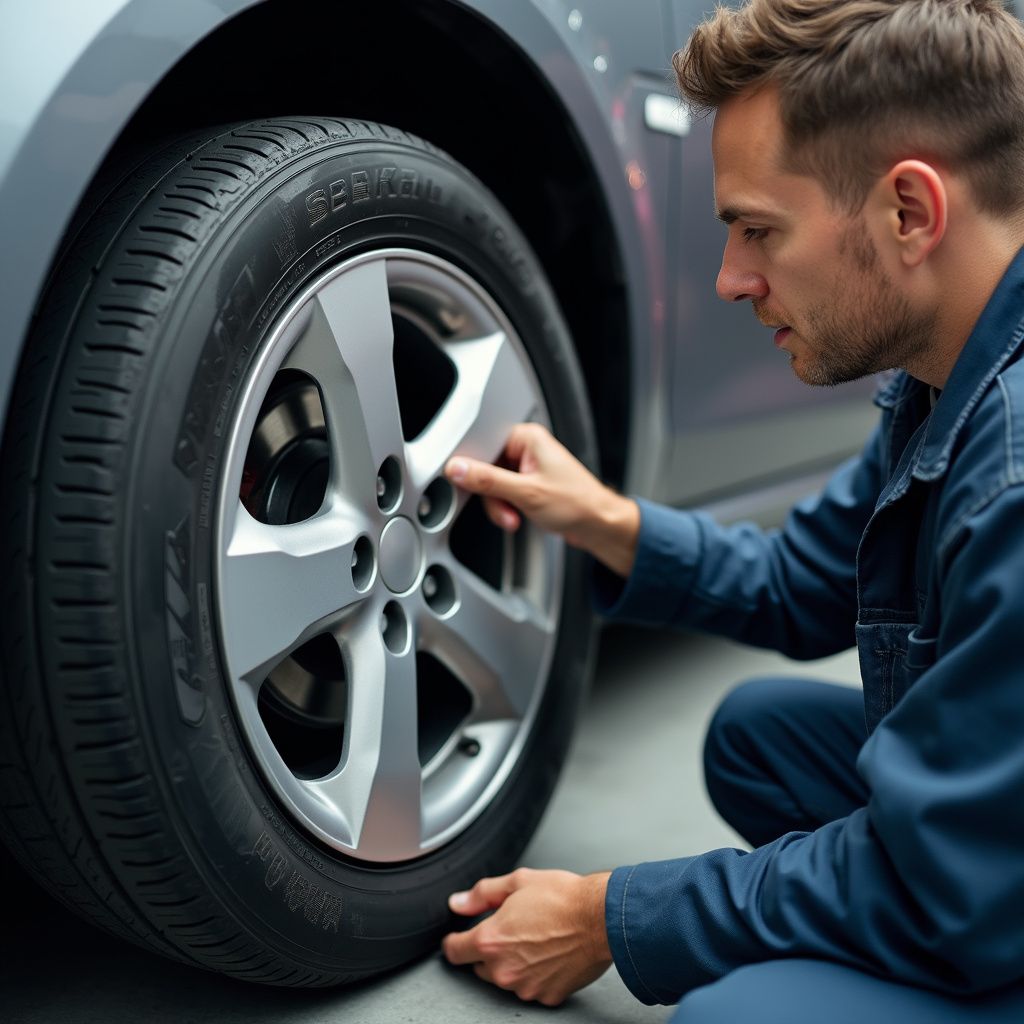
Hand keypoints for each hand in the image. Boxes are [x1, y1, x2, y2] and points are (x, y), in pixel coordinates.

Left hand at [442, 867, 612, 1006]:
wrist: (600, 918)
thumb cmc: (563, 898)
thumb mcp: (517, 882)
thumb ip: (481, 894)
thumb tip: (459, 903)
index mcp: (490, 940)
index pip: (454, 951)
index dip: (454, 941)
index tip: (458, 938)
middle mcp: (504, 969)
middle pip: (479, 966)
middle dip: (489, 949)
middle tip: (511, 930)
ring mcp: (525, 987)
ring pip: (505, 977)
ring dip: (512, 963)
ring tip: (535, 938)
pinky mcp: (547, 996)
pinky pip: (531, 987)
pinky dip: (536, 974)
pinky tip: (549, 954)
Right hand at [444, 423, 639, 576]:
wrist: (599, 526)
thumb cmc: (578, 504)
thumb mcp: (526, 493)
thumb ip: (488, 480)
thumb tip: (457, 469)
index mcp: (527, 437)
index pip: (483, 444)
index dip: (473, 467)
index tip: (469, 485)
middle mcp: (527, 448)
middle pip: (486, 468)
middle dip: (492, 495)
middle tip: (505, 508)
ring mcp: (528, 467)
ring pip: (493, 484)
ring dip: (500, 506)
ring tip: (515, 517)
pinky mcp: (528, 483)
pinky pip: (504, 493)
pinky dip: (506, 508)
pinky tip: (517, 517)